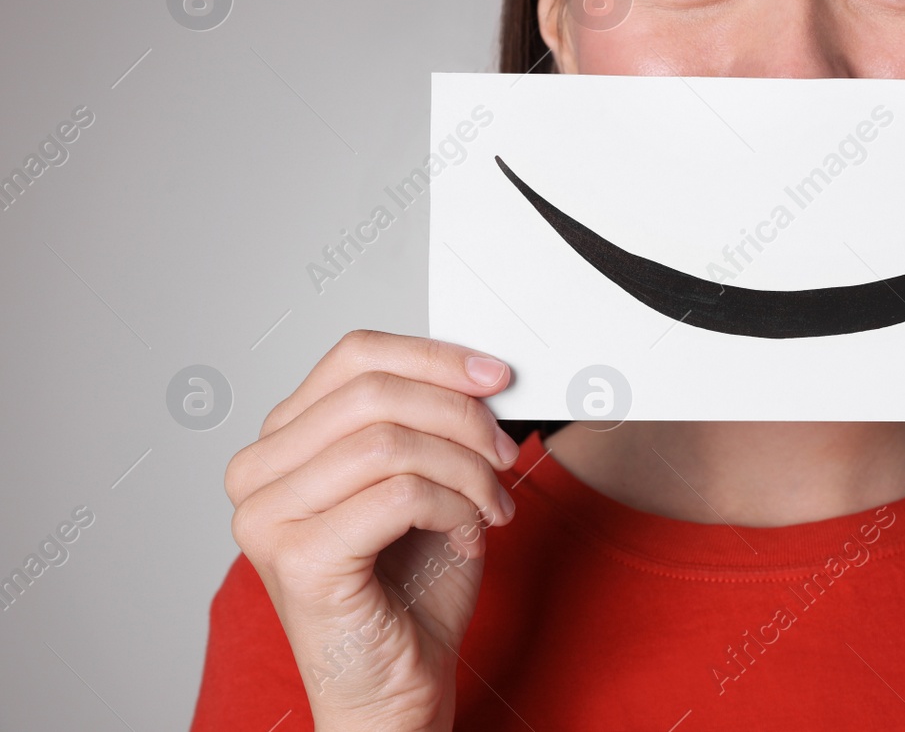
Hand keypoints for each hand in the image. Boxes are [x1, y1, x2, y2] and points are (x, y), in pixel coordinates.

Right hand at [224, 330, 521, 731]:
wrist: (396, 689)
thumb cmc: (409, 592)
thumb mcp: (427, 481)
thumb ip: (432, 422)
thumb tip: (480, 371)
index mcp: (282, 442)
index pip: (356, 357)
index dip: (434, 356)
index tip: (495, 375)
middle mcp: (258, 473)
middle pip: (374, 391)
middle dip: (461, 414)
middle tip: (505, 450)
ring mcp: (268, 517)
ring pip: (391, 441)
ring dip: (464, 467)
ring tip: (490, 503)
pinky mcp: (298, 558)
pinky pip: (399, 493)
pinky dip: (453, 505)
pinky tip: (466, 531)